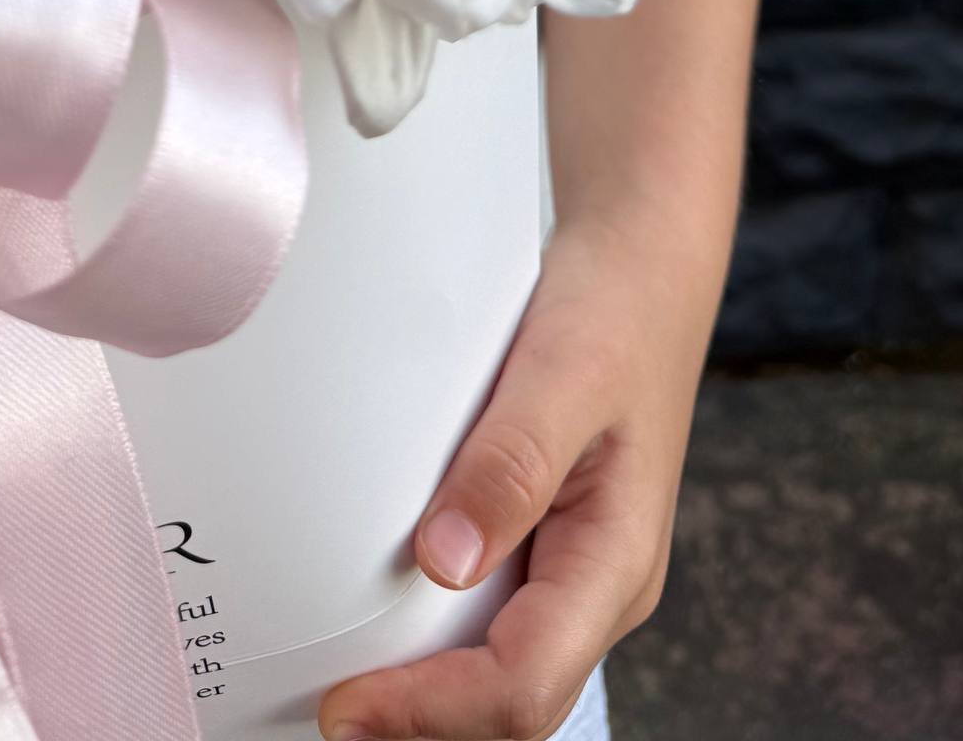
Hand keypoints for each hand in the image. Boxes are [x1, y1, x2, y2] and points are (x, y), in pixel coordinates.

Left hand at [317, 201, 723, 740]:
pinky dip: (430, 646)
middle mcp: (596, 587)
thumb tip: (443, 561)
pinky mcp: (541, 545)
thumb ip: (511, 463)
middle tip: (322, 707)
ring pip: (499, 676)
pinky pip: (487, 624)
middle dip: (419, 723)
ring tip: (336, 680)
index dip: (430, 711)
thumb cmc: (613, 312)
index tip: (345, 704)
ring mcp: (570, 571)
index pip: (524, 683)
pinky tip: (374, 622)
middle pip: (510, 704)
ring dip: (424, 696)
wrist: (640, 266)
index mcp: (617, 561)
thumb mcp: (565, 372)